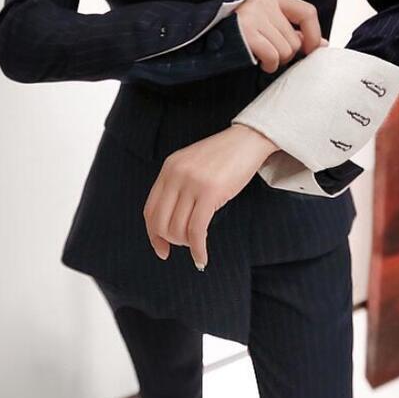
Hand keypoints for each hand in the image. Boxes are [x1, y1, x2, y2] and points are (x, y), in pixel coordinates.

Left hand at [143, 124, 279, 269]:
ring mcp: (192, 183)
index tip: (162, 249)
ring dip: (186, 244)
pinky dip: (197, 249)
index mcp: (169, 168)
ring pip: (177, 229)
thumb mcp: (193, 165)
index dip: (153, 234)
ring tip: (198, 244)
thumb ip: (179, 185)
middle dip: (170, 241)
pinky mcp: (210, 192)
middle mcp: (176, 175)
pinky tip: (202, 258)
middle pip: (160, 223)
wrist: (248, 139)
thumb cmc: (225, 156)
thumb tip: (171, 221)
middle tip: (184, 247)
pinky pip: (196, 230)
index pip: (150, 210)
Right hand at [235, 0, 327, 73]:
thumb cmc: (240, 33)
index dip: (314, 34)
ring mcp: (253, 17)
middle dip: (287, 54)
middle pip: (295, 39)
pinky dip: (269, 65)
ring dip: (276, 61)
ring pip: (286, 50)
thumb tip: (323, 44)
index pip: (306, 12)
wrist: (204, 35)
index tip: (312, 50)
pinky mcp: (245, 33)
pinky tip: (259, 62)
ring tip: (262, 56)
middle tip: (270, 54)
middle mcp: (263, 3)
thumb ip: (294, 31)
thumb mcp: (268, 24)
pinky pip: (272, 56)